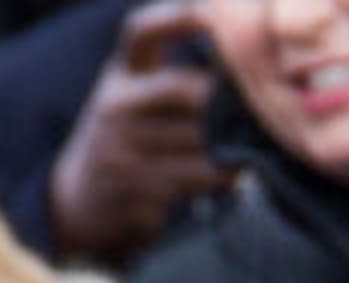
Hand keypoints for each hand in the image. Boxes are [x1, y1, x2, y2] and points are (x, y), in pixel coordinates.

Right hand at [49, 0, 233, 265]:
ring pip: (201, 139)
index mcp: (120, 75)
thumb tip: (255, 60)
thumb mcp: (137, 93)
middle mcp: (115, 107)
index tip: (215, 9)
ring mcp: (121, 150)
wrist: (82, 198)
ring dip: (234, 142)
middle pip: (189, 90)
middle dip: (230, 99)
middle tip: (267, 99)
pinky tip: (233, 172)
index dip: (179, 16)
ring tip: (250, 142)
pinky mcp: (135, 189)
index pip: (141, 31)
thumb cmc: (131, 135)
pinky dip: (225, 175)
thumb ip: (180, 73)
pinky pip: (198, 177)